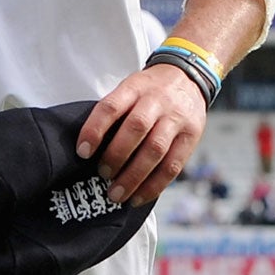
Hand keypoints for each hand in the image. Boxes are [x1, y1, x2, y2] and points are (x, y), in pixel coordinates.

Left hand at [76, 63, 207, 206]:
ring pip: (155, 150)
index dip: (94, 129)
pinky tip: (139, 197)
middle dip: (116, 156)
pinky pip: (173, 166)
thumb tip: (89, 149)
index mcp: (135, 87)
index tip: (83, 152)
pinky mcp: (191, 136)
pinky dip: (154, 185)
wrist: (189, 76)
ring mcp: (177, 118)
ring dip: (134, 177)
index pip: (111, 107)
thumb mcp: (130, 87)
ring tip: (117, 194)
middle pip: (136, 128)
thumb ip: (115, 112)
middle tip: (103, 175)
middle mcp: (157, 101)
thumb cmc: (149, 90)